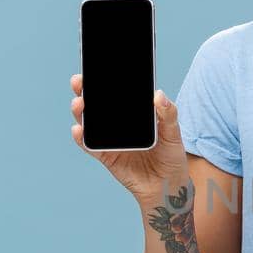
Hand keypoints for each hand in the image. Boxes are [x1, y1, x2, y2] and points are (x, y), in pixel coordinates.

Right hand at [71, 73, 188, 200]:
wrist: (168, 186)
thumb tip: (158, 94)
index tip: (95, 67)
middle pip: (96, 104)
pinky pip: (90, 146)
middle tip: (79, 82)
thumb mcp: (174, 132)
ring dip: (80, 112)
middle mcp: (118, 123)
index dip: (103, 79)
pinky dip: (82, 138)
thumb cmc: (171, 156)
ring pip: (89, 122)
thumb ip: (168, 114)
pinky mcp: (106, 156)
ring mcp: (110, 139)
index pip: (115, 93)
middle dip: (84, 91)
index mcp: (133, 113)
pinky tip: (79, 130)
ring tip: (79, 104)